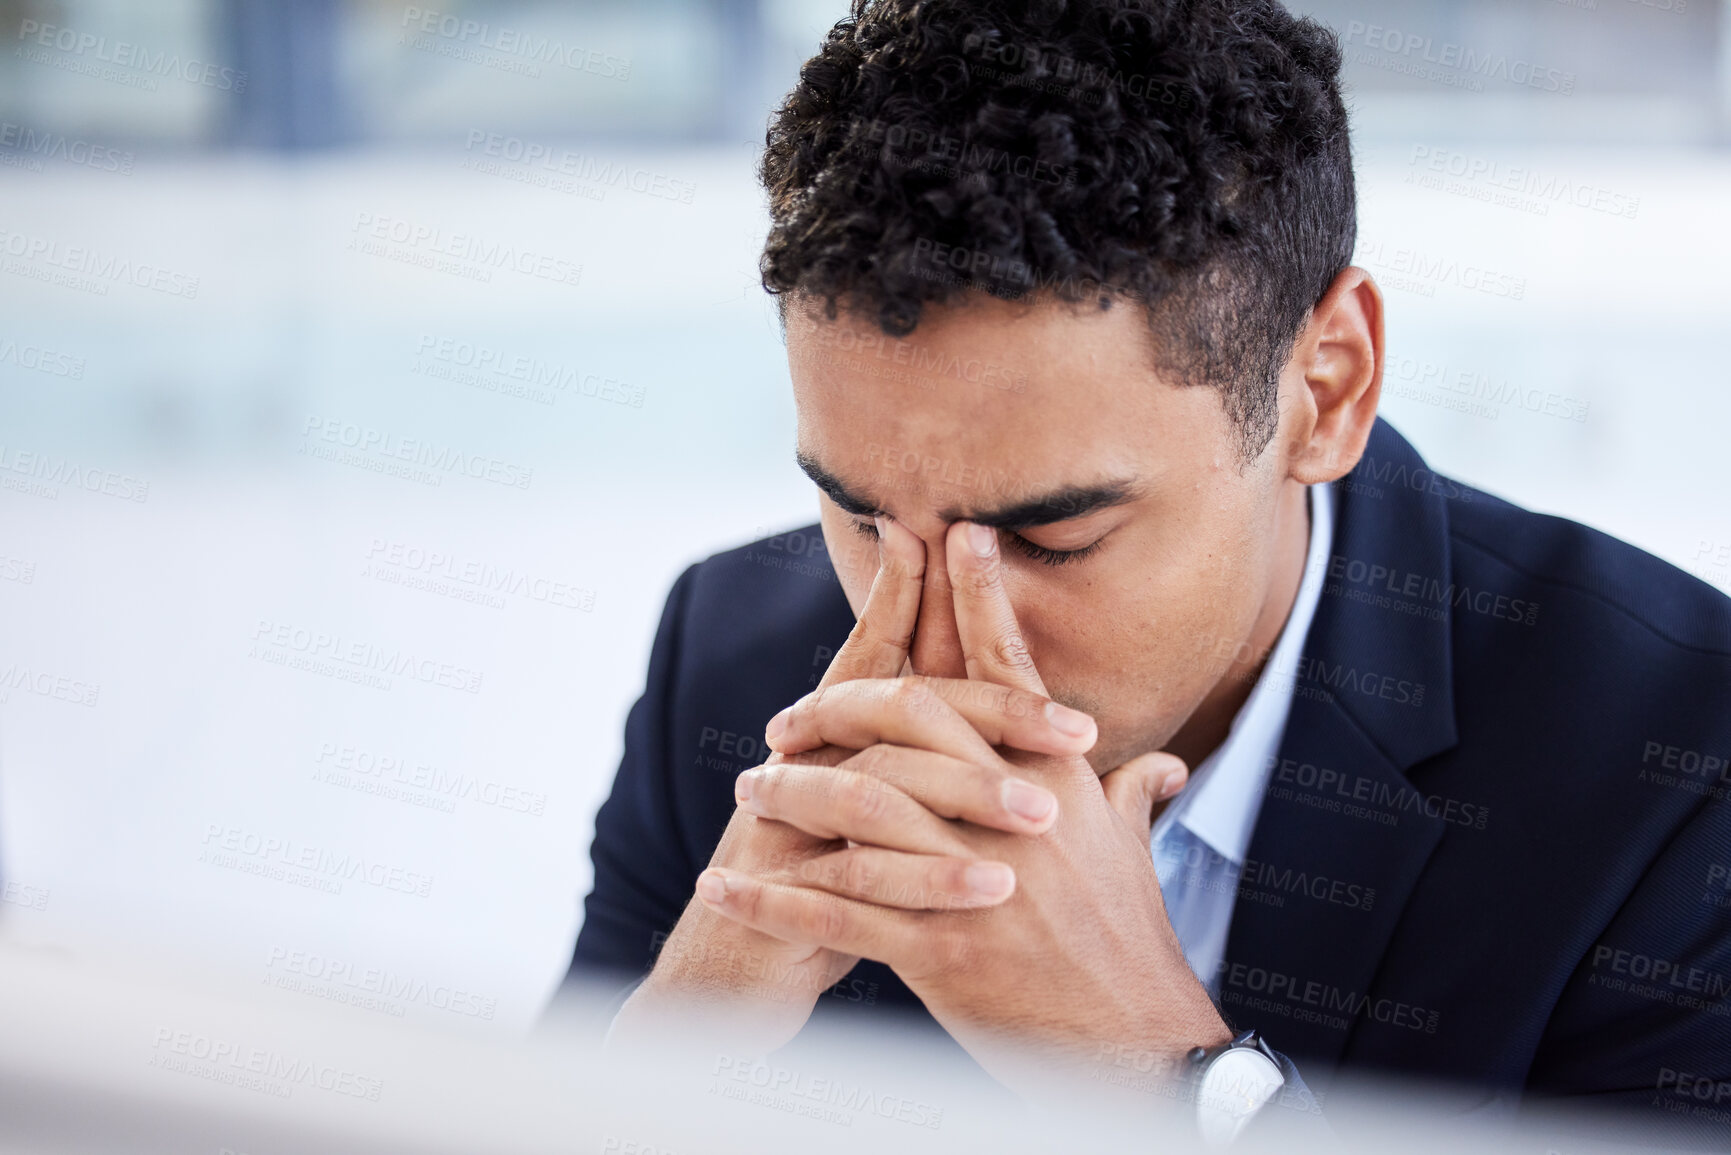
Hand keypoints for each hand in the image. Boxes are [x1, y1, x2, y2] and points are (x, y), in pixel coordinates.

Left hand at [693, 520, 1228, 1091]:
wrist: (1139, 1044)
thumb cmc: (1129, 945)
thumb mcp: (1133, 857)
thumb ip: (1130, 798)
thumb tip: (1158, 765)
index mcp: (1060, 779)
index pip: (1007, 671)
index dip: (977, 597)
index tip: (944, 534)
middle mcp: (1017, 813)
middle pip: (913, 718)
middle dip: (840, 706)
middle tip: (789, 717)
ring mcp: (976, 880)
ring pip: (860, 808)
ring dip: (791, 796)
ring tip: (745, 792)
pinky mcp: (939, 950)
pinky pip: (834, 912)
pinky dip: (769, 900)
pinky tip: (723, 891)